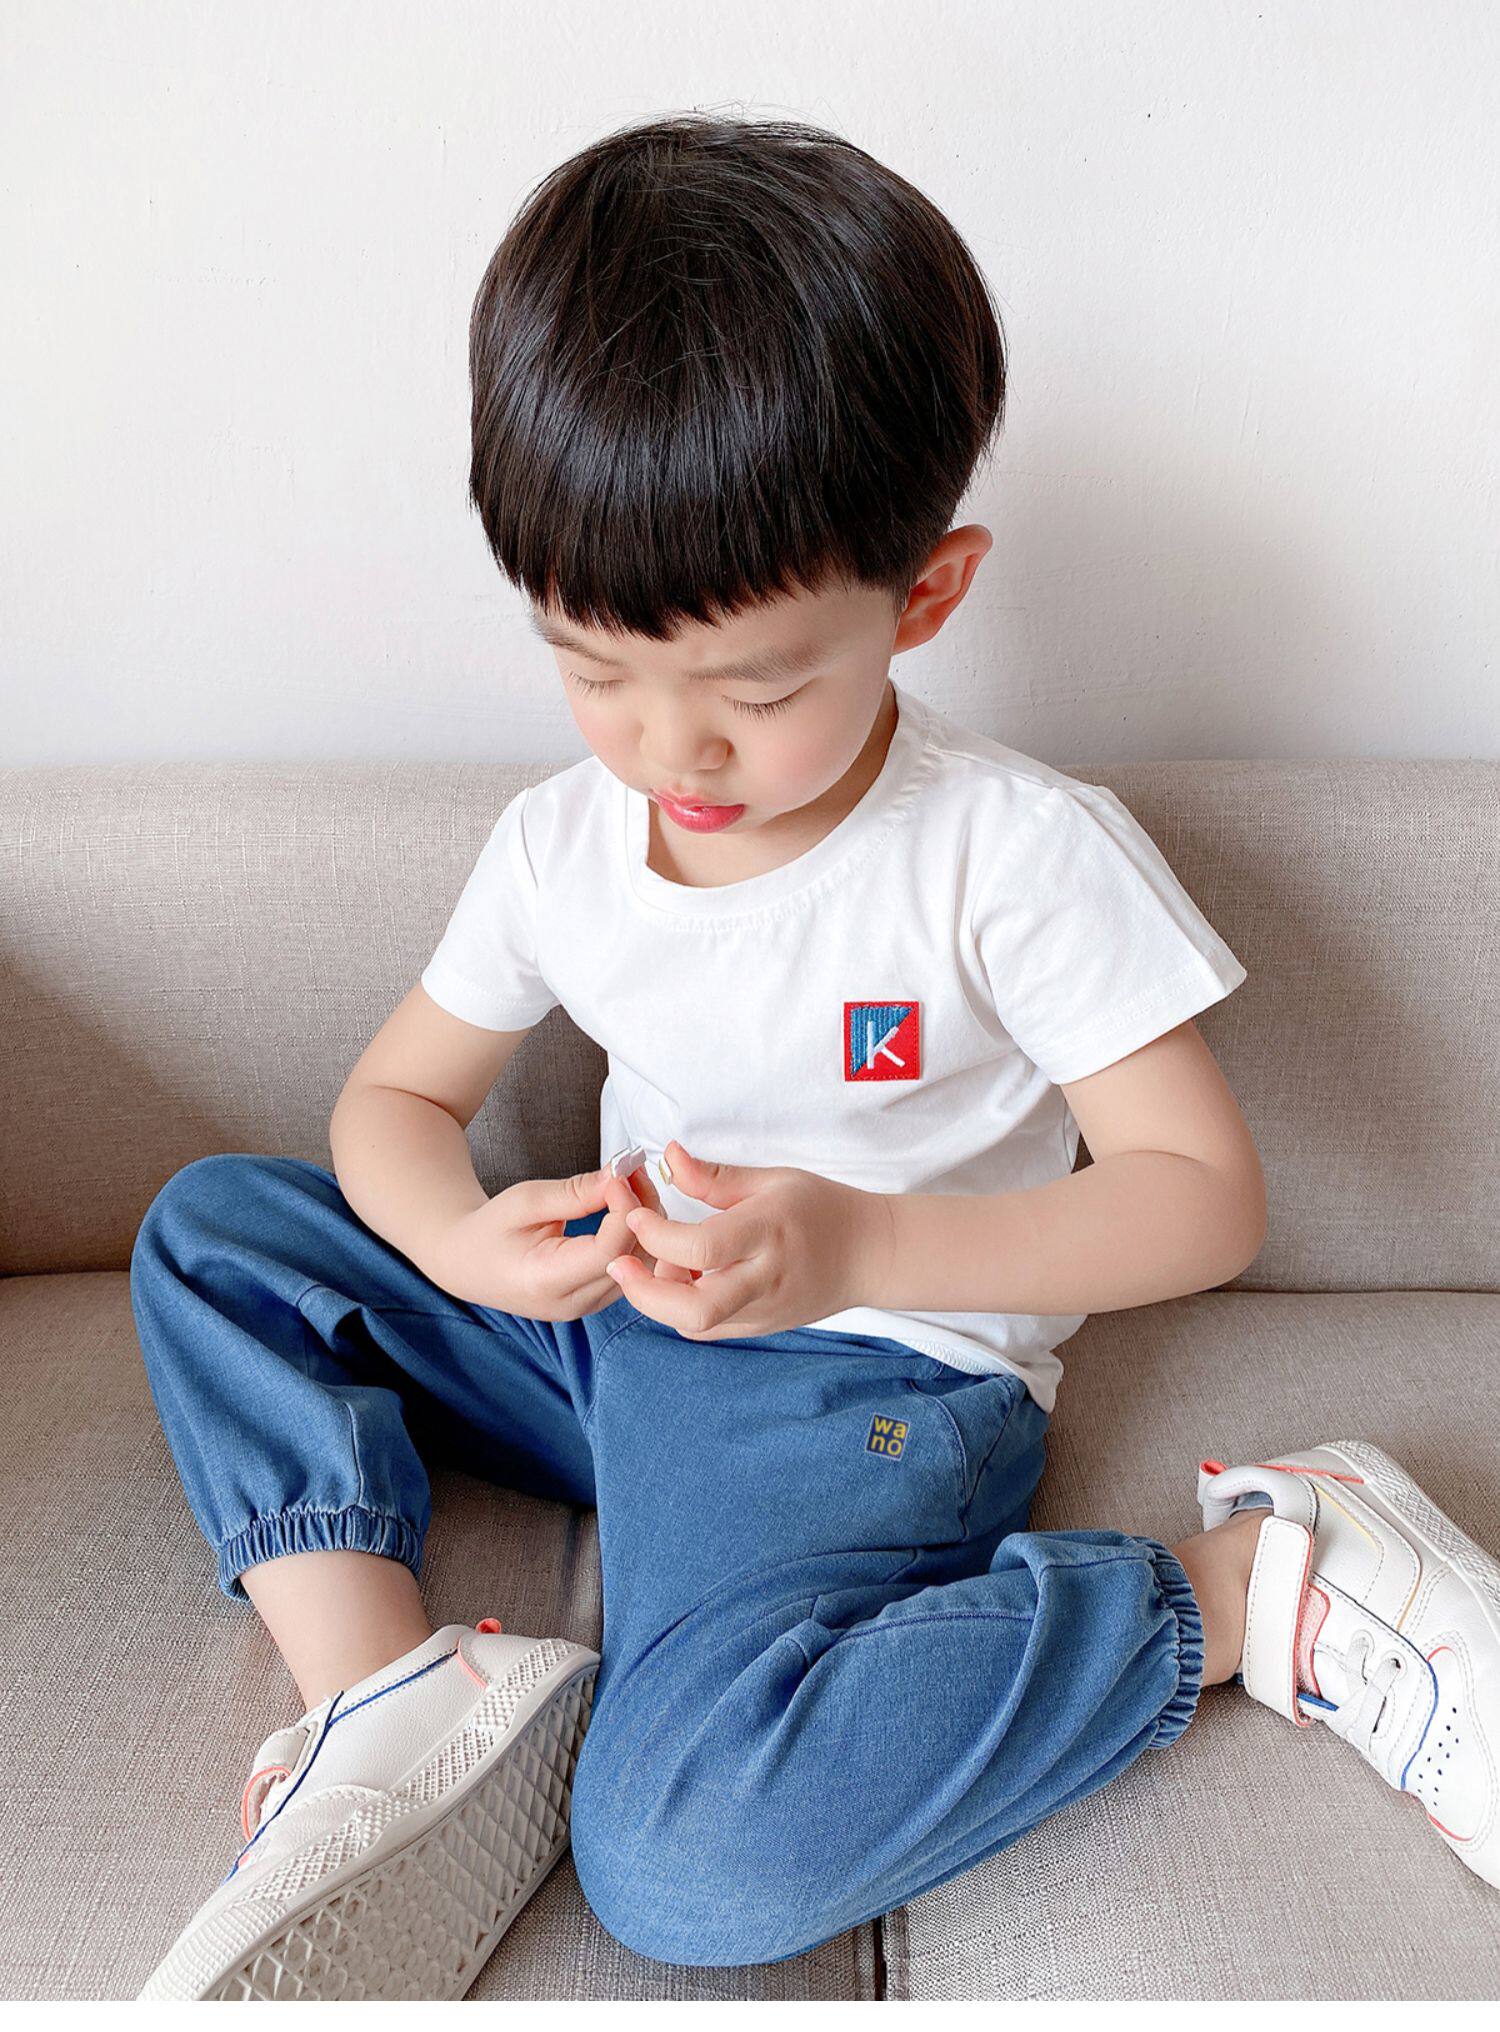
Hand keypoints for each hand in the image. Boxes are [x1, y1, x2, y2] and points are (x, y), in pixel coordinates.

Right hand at [428, 1158, 688, 1320]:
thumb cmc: (490, 1229)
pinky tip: (627, 1206)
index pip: (609, 1251)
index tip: (620, 1175)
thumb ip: (575, 1193)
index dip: (625, 1210)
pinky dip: (636, 1235)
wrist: (469, 1262)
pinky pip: (633, 1268)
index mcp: (546, 1282)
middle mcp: (572, 1303)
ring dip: (644, 1222)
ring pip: (641, 1267)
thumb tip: (620, 1177)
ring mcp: (586, 1307)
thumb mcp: (525, 1201)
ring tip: (630, 1183)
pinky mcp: (595, 1299)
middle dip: (642, 1211)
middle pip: (634, 1261)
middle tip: (633, 1170)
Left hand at [603, 1139, 893, 1339]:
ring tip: (660, 1266)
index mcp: (768, 1232)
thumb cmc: (822, 1208)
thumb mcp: (772, 1180)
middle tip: (620, 1264)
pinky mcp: (760, 1327)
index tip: (635, 1216)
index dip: (657, 1235)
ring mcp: (763, 1310)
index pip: (702, 1247)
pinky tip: (683, 1281)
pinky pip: (706, 1329)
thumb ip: (713, 1176)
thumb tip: (668, 1157)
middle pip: (694, 1308)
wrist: (870, 1255)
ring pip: (694, 1324)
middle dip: (643, 1292)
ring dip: (660, 1301)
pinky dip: (680, 1310)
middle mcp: (765, 1278)